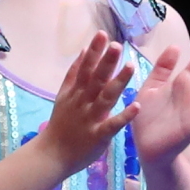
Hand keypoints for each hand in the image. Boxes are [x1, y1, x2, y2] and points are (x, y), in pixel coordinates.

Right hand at [32, 33, 137, 175]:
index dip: (94, 52)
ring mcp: (90, 119)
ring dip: (118, 82)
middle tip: (117, 45)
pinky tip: (137, 107)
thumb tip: (83, 50)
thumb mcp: (63, 96)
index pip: (85, 68)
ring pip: (106, 98)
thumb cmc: (61, 124)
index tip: (102, 34)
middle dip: (106, 62)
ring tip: (131, 66)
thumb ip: (74, 74)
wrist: (52, 155)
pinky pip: (112, 125)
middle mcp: (83, 102)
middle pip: (95, 79)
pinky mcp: (98, 136)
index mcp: (75, 92)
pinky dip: (124, 116)